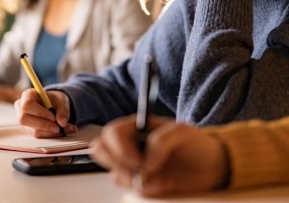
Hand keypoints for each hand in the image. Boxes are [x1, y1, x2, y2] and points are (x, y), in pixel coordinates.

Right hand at [15, 88, 76, 137]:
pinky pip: (39, 136)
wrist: (54, 105)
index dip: (40, 113)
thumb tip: (62, 123)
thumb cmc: (55, 100)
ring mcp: (24, 121)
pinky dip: (52, 135)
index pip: (27, 105)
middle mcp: (21, 108)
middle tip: (58, 128)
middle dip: (44, 125)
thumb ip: (63, 111)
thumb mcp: (61, 101)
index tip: (53, 117)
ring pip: (33, 131)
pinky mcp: (29, 130)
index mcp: (27, 95)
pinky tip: (64, 131)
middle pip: (24, 119)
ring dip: (51, 132)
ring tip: (68, 128)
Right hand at [92, 115, 228, 196]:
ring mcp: (134, 164)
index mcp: (136, 126)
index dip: (120, 149)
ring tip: (156, 178)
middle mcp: (131, 144)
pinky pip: (129, 188)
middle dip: (118, 164)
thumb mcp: (183, 132)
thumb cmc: (198, 144)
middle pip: (101, 149)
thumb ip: (161, 140)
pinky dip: (144, 189)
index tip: (139, 161)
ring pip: (113, 172)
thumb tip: (146, 160)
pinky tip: (161, 184)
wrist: (213, 167)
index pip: (112, 133)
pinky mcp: (141, 181)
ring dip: (132, 179)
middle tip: (140, 170)